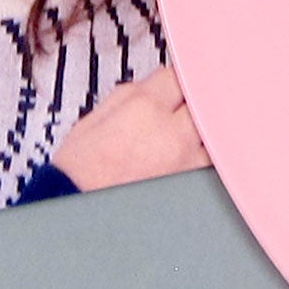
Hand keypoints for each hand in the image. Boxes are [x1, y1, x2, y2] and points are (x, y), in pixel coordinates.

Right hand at [51, 63, 209, 191]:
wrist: (75, 212)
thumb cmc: (78, 173)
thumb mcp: (93, 120)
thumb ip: (127, 96)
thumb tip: (149, 85)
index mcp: (144, 108)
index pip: (178, 76)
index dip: (175, 80)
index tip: (175, 85)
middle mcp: (171, 133)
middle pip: (202, 100)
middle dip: (192, 102)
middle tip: (182, 108)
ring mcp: (186, 161)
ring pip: (213, 132)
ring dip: (202, 130)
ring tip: (184, 136)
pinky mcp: (191, 186)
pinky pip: (210, 163)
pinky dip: (203, 157)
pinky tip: (189, 157)